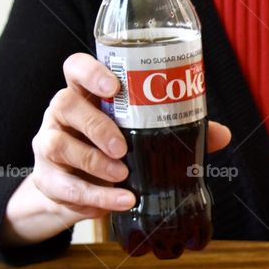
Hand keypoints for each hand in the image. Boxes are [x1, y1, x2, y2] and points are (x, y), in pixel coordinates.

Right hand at [0, 53, 230, 246]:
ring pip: (58, 145)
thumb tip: (221, 134)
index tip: (113, 85)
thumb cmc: (112, 152)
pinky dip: (96, 197)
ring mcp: (49, 145)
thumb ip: (177, 132)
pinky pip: (65, 187)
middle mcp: (63, 115)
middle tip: (122, 146)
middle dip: (95, 125)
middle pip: (65, 104)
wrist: (77, 193)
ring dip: (93, 162)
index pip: (75, 69)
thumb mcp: (141, 137)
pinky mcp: (47, 180)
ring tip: (123, 175)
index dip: (90, 71)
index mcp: (86, 96)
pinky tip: (120, 200)